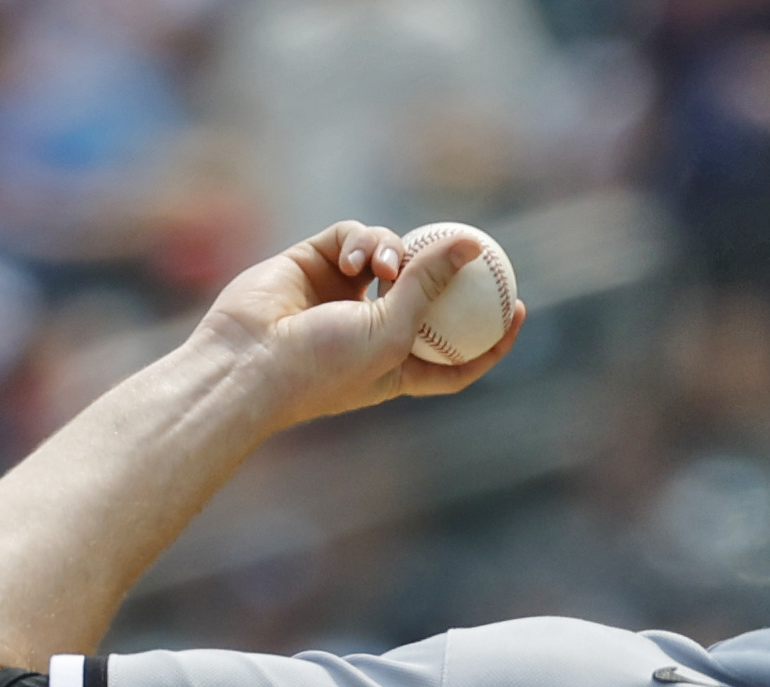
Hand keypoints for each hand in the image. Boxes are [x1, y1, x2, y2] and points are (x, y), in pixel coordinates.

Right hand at [193, 220, 526, 430]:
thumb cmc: (326, 365)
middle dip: (447, 271)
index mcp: (400, 365)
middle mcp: (375, 327)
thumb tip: (471, 242)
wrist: (250, 360)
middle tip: (476, 249)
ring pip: (392, 254)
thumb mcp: (395, 331)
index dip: (491, 336)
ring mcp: (345, 294)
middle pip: (428, 293)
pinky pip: (354, 237)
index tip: (518, 308)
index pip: (457, 354)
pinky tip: (351, 261)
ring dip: (394, 252)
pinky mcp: (316, 262)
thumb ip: (432, 284)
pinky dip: (360, 241)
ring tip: (382, 267)